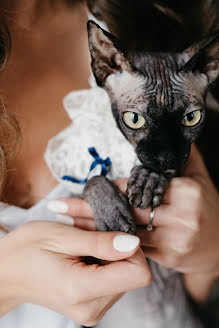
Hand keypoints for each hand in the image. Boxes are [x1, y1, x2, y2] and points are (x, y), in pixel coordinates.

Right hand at [0, 221, 150, 325]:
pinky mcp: (91, 306)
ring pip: (124, 276)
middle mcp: (91, 308)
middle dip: (118, 248)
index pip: (138, 274)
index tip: (114, 234)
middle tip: (93, 234)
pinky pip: (113, 280)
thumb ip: (101, 242)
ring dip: (110, 254)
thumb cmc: (27, 249)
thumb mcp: (63, 236)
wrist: (6, 273)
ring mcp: (92, 311)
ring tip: (85, 244)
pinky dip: (104, 263)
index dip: (132, 249)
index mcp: (82, 290)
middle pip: (132, 274)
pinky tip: (85, 254)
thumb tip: (134, 243)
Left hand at [57, 145, 218, 302]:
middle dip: (91, 209)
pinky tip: (89, 240)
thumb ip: (182, 157)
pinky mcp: (168, 258)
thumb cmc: (206, 206)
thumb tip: (167, 131)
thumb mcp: (198, 178)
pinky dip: (110, 243)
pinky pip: (132, 248)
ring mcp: (175, 240)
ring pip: (125, 230)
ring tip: (66, 223)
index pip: (137, 186)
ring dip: (94, 228)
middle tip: (59, 206)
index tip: (84, 188)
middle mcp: (182, 216)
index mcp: (186, 192)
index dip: (109, 189)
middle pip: (127, 209)